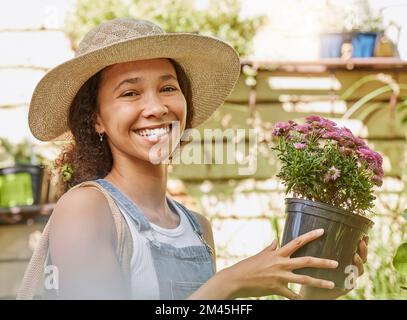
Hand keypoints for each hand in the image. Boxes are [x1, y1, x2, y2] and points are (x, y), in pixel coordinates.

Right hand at [224, 229, 338, 299]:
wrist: (236, 279)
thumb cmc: (246, 266)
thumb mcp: (259, 255)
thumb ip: (269, 248)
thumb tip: (275, 239)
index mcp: (277, 253)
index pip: (297, 242)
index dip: (310, 236)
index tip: (322, 231)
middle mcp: (281, 264)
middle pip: (306, 261)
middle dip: (323, 262)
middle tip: (336, 263)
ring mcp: (280, 277)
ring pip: (304, 280)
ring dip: (320, 283)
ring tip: (332, 285)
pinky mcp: (276, 289)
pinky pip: (292, 295)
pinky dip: (300, 299)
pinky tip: (307, 301)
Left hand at [300, 235, 368, 299]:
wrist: (313, 287)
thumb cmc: (314, 269)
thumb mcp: (318, 254)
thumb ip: (321, 244)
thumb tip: (317, 228)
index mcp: (345, 258)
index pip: (357, 249)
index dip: (363, 242)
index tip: (364, 234)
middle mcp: (350, 267)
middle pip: (362, 258)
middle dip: (364, 250)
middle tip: (362, 242)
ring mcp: (349, 277)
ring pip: (360, 270)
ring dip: (359, 263)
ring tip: (355, 256)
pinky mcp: (346, 287)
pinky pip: (352, 283)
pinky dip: (353, 278)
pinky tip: (351, 273)